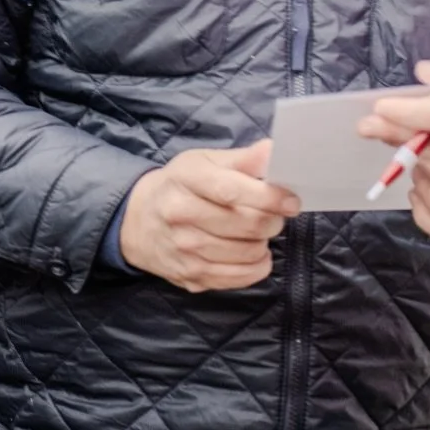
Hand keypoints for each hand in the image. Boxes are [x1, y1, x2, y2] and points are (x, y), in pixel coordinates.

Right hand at [119, 141, 299, 291]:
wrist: (138, 221)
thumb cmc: (179, 186)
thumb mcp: (203, 162)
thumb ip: (242, 159)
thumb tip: (273, 152)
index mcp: (186, 181)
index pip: (232, 191)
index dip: (269, 197)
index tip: (291, 201)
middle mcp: (181, 216)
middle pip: (245, 225)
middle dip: (272, 221)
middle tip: (276, 216)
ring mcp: (185, 250)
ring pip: (246, 253)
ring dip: (263, 243)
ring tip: (259, 232)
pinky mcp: (192, 276)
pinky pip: (238, 278)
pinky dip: (256, 267)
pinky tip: (254, 254)